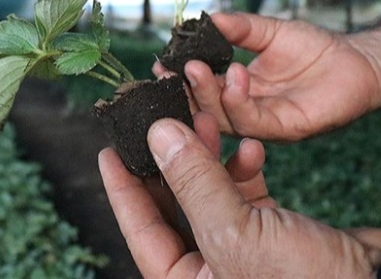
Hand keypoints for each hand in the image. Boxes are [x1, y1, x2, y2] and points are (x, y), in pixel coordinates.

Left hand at [99, 113, 380, 277]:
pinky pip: (244, 191)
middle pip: (174, 205)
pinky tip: (252, 146)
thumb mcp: (237, 232)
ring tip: (210, 120)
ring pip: (209, 190)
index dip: (123, 189)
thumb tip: (158, 134)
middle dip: (171, 159)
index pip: (142, 230)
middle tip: (164, 117)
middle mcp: (209, 267)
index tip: (109, 149)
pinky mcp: (270, 230)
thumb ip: (194, 182)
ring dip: (209, 154)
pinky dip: (245, 167)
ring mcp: (239, 248)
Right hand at [155, 13, 380, 141]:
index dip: (180, 78)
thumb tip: (204, 17)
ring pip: (224, 118)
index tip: (161, 63)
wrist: (359, 60)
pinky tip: (237, 76)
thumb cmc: (317, 48)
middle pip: (206, 108)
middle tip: (173, 68)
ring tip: (201, 67)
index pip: (201, 89)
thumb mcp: (270, 31)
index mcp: (238, 89)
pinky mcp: (286, 130)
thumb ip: (239, 26)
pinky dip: (239, 101)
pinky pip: (254, 121)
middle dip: (187, 89)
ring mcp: (265, 123)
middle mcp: (247, 110)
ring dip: (209, 94)